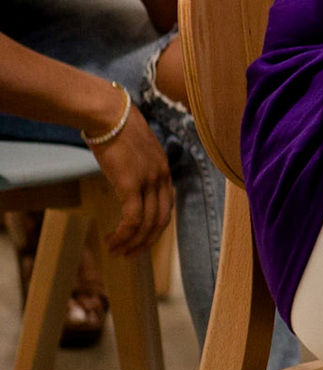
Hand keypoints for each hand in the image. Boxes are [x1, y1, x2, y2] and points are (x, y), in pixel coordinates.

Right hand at [88, 103, 173, 256]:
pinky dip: (124, 234)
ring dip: (132, 242)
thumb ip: (136, 169)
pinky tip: (112, 240)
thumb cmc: (115, 130)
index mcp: (163, 170)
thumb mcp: (133, 152)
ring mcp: (148, 181)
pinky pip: (132, 218)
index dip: (156, 227)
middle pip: (162, 219)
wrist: (108, 115)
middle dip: (147, 241)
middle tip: (131, 255)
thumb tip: (125, 182)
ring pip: (147, 223)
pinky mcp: (131, 184)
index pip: (166, 206)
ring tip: (116, 251)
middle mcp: (161, 177)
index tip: (142, 239)